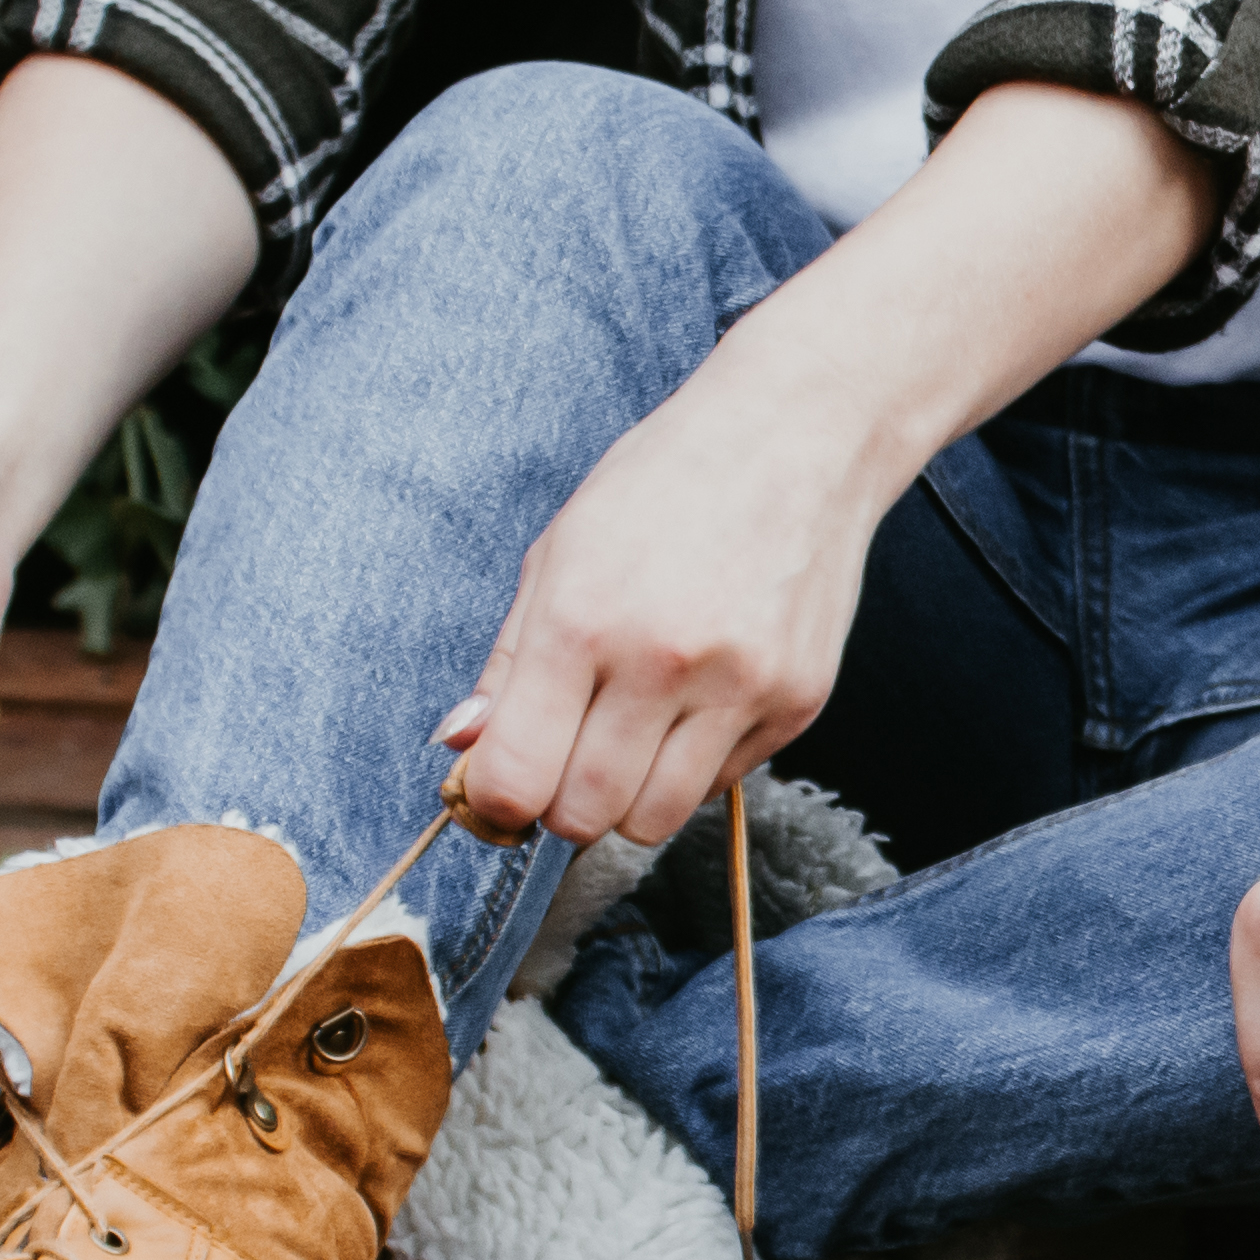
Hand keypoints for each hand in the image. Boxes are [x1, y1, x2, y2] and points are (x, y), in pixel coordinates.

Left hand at [440, 357, 892, 848]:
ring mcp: (739, 688)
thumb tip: (462, 746)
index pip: (517, 780)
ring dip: (628, 798)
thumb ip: (508, 662)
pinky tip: (695, 701)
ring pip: (655, 820)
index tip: (502, 786)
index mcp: (582, 621)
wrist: (797, 439)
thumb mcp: (559, 553)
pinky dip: (693, 765)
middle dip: (561, 804)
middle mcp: (663, 663)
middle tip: (567, 756)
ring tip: (628, 738)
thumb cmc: (668, 484)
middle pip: (585, 816)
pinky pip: (721, 785)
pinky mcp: (796, 703)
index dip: (496, 802)